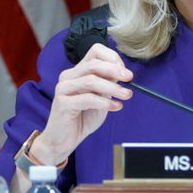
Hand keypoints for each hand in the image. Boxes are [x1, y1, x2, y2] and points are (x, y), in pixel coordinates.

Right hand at [29, 43, 132, 164]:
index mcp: (77, 72)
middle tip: (130, 78)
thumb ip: (108, 84)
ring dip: (113, 88)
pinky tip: (116, 107)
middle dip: (114, 70)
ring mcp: (63, 89)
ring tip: (126, 96)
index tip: (125, 72)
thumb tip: (123, 73)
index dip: (113, 58)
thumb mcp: (100, 98)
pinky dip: (105, 103)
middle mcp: (68, 77)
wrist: (63, 140)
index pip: (95, 51)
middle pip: (93, 64)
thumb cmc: (81, 118)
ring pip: (91, 80)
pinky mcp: (62, 103)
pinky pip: (87, 99)